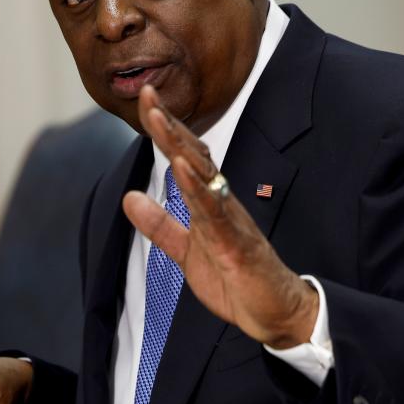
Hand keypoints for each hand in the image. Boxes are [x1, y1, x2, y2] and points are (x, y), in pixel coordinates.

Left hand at [122, 85, 318, 348]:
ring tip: (158, 118)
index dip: (164, 128)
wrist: (273, 313)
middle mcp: (221, 201)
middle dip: (169, 122)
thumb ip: (160, 225)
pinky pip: (216, 211)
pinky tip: (183, 169)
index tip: (145, 99)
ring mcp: (230, 218)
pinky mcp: (237, 241)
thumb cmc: (235, 279)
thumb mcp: (185, 250)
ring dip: (179, 145)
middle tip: (147, 91)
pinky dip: (199, 188)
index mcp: (208, 201)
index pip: (183, 156)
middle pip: (192, 154)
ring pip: (203, 174)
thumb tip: (129, 197)